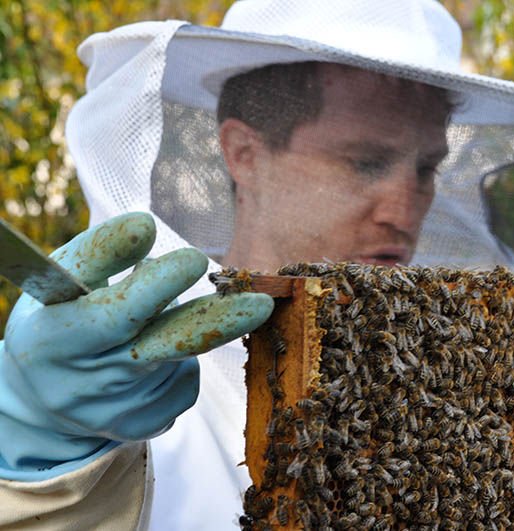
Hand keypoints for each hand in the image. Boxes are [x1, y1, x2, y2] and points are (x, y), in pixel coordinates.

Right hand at [0, 212, 272, 479]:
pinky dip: (180, 360)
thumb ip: (100, 254)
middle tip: (259, 303)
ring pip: (180, 359)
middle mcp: (84, 381)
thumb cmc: (59, 319)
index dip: (154, 286)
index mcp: (54, 338)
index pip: (110, 312)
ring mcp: (114, 411)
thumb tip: (148, 229)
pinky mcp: (139, 426)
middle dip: (214, 320)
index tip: (193, 258)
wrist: (42, 399)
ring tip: (182, 312)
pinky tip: (154, 354)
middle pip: (162, 345)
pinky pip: (183, 384)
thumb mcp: (60, 282)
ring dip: (193, 326)